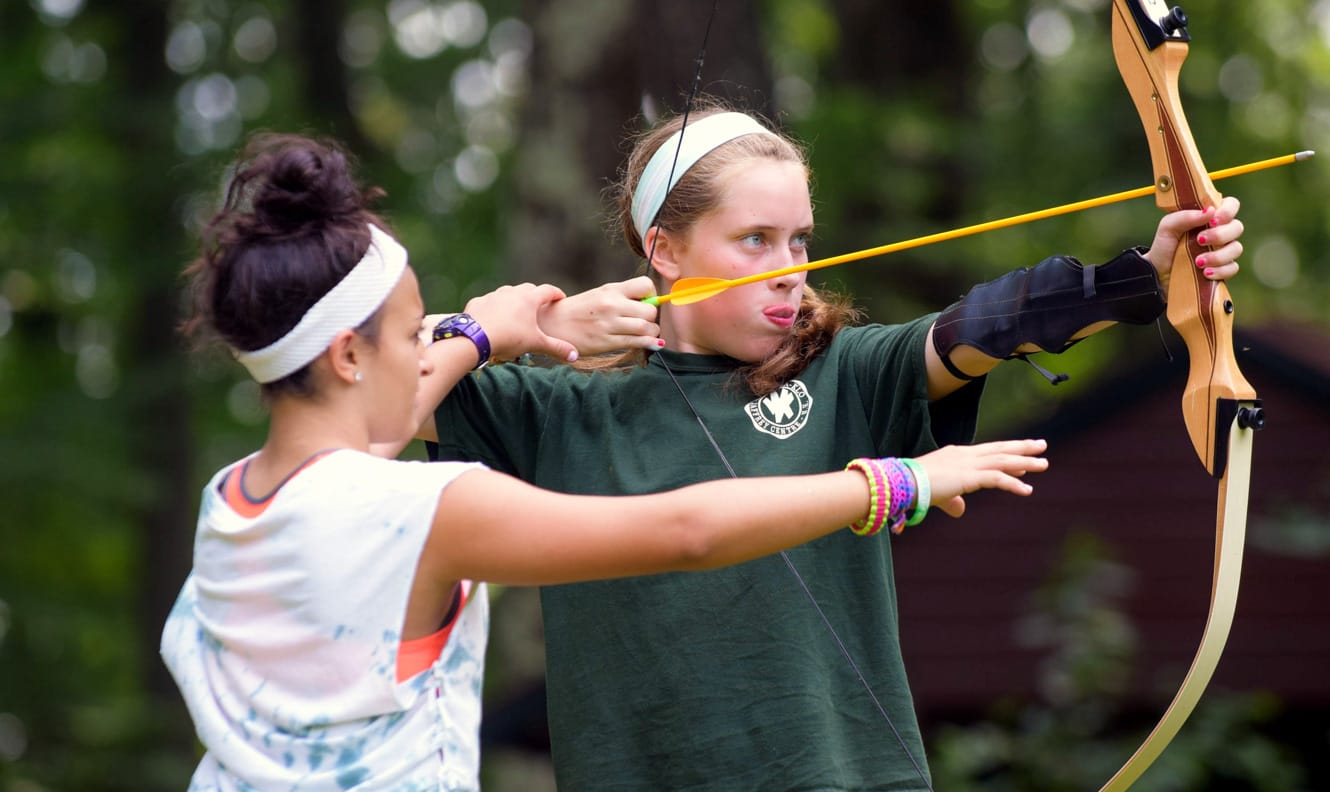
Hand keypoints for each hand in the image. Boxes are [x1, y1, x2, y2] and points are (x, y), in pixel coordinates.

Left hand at [439, 283, 578, 361]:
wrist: (475, 338)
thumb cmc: (509, 338)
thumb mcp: (536, 344)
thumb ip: (557, 348)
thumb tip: (575, 356)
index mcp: (529, 299)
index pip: (548, 290)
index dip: (556, 294)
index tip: (561, 298)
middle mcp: (511, 292)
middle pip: (527, 289)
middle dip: (535, 295)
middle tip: (540, 305)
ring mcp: (493, 296)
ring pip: (507, 293)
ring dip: (514, 300)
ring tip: (516, 312)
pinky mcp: (478, 302)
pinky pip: (489, 302)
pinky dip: (494, 307)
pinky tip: (494, 318)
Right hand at [539, 276, 661, 355]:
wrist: (552, 324)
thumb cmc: (578, 310)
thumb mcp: (599, 295)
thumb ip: (621, 298)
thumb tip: (649, 305)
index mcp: (611, 290)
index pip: (646, 285)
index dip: (652, 295)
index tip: (647, 303)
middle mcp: (612, 305)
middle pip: (650, 310)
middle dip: (652, 317)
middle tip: (646, 322)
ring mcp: (609, 324)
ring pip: (646, 327)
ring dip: (652, 332)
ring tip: (646, 334)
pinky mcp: (606, 342)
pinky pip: (636, 342)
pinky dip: (649, 343)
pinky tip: (652, 344)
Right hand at [915, 438, 1048, 517]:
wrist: (902, 484)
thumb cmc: (914, 488)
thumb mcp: (938, 494)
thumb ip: (951, 501)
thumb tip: (960, 511)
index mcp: (956, 456)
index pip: (987, 453)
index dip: (1007, 454)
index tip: (1023, 458)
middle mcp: (965, 455)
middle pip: (1000, 449)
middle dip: (1022, 447)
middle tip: (1042, 445)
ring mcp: (967, 464)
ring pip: (1003, 460)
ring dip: (1025, 462)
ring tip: (1044, 464)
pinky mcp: (969, 476)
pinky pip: (996, 478)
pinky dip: (1013, 483)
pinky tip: (1027, 489)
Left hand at [1143, 195, 1243, 296]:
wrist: (1158, 272)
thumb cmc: (1165, 246)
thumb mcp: (1168, 227)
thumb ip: (1186, 216)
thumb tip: (1210, 211)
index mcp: (1209, 217)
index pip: (1231, 205)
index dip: (1227, 211)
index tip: (1212, 220)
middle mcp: (1220, 232)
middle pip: (1237, 227)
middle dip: (1220, 235)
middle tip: (1200, 240)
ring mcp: (1223, 251)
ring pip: (1236, 248)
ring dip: (1218, 256)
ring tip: (1198, 262)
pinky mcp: (1223, 269)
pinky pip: (1233, 268)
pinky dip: (1220, 270)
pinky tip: (1205, 273)